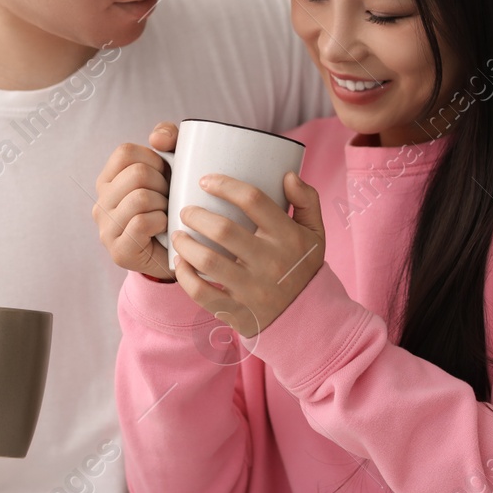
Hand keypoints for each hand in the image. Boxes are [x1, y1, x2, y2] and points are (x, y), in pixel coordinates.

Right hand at [93, 122, 178, 280]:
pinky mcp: (119, 250)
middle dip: (163, 184)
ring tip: (166, 214)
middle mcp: (100, 204)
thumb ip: (168, 138)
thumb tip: (157, 138)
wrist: (180, 251)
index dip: (153, 159)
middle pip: (136, 174)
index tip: (164, 176)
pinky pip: (143, 222)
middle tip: (168, 199)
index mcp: (108, 181)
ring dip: (164, 205)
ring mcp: (106, 229)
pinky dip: (162, 222)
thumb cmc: (173, 206)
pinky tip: (164, 229)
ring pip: (140, 198)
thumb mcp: (174, 166)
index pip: (125, 152)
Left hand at [170, 169, 324, 337]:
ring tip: (178, 235)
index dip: (225, 186)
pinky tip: (181, 263)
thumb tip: (288, 175)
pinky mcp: (238, 311)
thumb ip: (306, 201)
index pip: (254, 200)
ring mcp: (253, 289)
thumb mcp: (314, 233)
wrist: (308, 317)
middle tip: (186, 212)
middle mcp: (270, 261)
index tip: (205, 180)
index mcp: (288, 237)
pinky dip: (185, 277)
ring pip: (208, 261)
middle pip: (223, 230)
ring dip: (186, 244)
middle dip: (196, 216)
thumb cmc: (303, 267)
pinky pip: (202, 294)